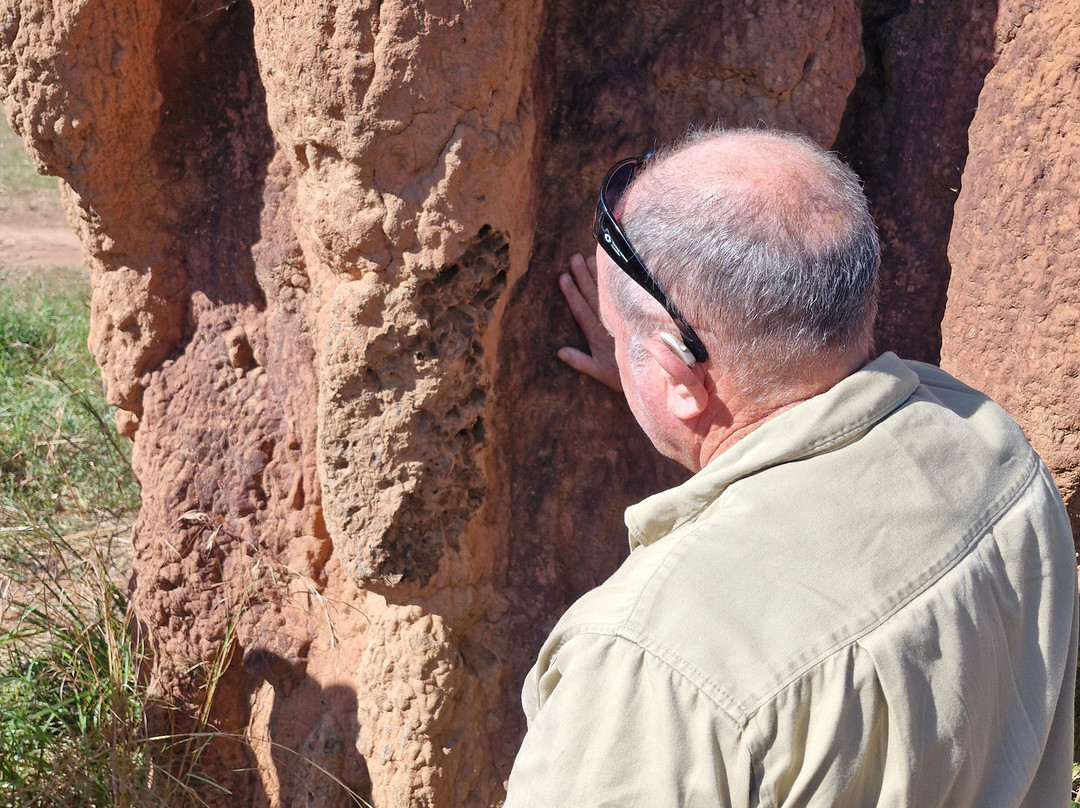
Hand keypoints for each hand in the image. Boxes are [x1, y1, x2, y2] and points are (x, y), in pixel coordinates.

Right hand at [556, 253, 621, 391]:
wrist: (649, 377)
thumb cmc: (619, 376)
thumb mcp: (598, 372)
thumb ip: (579, 361)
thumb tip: (559, 352)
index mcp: (597, 336)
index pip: (581, 310)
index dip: (571, 294)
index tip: (563, 277)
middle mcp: (608, 324)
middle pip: (592, 297)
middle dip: (583, 277)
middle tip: (574, 258)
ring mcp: (620, 319)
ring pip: (606, 294)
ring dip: (597, 276)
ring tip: (589, 258)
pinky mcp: (631, 319)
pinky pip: (621, 297)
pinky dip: (614, 284)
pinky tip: (610, 271)